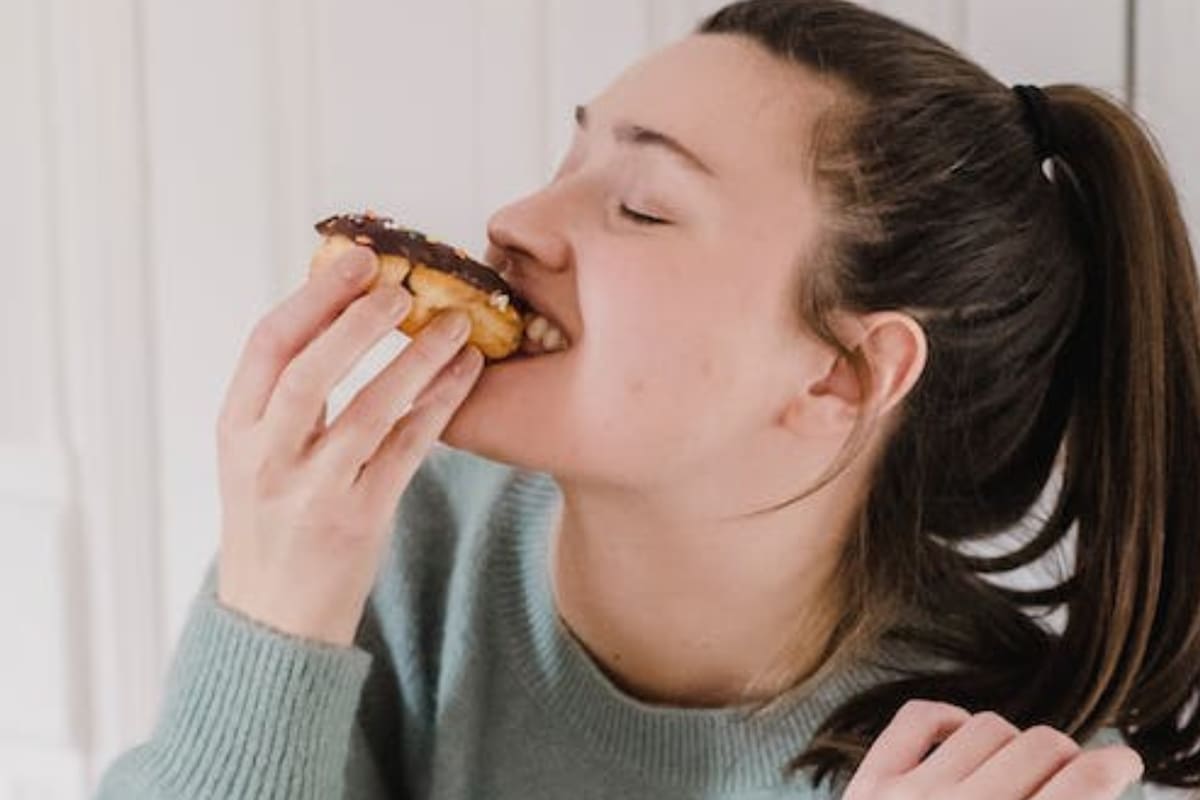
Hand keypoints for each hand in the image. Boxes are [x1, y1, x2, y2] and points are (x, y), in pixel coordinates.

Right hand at [214, 245, 483, 645]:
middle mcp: (267, 459)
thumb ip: (284, 395)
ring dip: (416, 359)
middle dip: (357, 320)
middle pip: (309, 372)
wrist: (274, 619)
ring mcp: (313, 493)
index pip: (266, 346)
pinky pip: (407, 450)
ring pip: (368, 411)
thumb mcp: (254, 455)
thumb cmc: (272, 523)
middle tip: (403, 285)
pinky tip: (466, 374)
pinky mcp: (360, 520)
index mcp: (235, 431)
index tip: (356, 261)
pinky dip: (438, 405)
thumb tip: (337, 310)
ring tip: (456, 323)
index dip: (314, 297)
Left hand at [843, 700, 1143, 799]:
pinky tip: (965, 740)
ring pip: (987, 727)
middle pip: (1041, 745)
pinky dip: (947, 719)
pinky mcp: (871, 786)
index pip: (1083, 783)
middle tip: (1073, 775)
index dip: (1116, 767)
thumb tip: (1093, 789)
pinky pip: (918, 719)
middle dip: (1069, 757)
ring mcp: (911, 797)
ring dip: (1013, 744)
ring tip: (1020, 769)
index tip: (1124, 762)